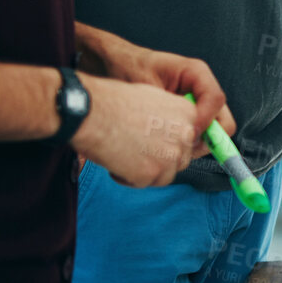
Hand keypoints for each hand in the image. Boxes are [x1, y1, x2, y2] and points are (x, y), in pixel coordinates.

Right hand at [70, 74, 229, 187]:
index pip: (189, 138)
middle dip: (160, 158)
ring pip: (165, 174)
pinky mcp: (151, 173)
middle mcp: (185, 135)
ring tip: (124, 154)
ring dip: (147, 169)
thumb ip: (170, 117)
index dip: (169, 143)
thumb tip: (170, 133)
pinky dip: (129, 178)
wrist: (91, 112)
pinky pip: (144, 183)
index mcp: (188, 114)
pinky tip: (115, 161)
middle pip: (180, 158)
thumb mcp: (153, 99)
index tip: (155, 144)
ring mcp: (169, 156)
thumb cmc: (114, 102)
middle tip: (136, 149)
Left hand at [71, 23, 236, 167]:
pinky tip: (164, 142)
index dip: (205, 122)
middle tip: (180, 146)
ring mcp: (198, 102)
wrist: (113, 65)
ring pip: (213, 132)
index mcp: (196, 73)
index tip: (186, 136)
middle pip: (223, 121)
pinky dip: (185, 143)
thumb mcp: (146, 85)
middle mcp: (203, 88)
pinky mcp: (189, 114)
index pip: (216, 100)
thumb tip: (186, 134)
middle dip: (205, 138)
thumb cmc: (128, 68)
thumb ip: (167, 108)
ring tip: (167, 144)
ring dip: (194, 143)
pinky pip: (198, 133)